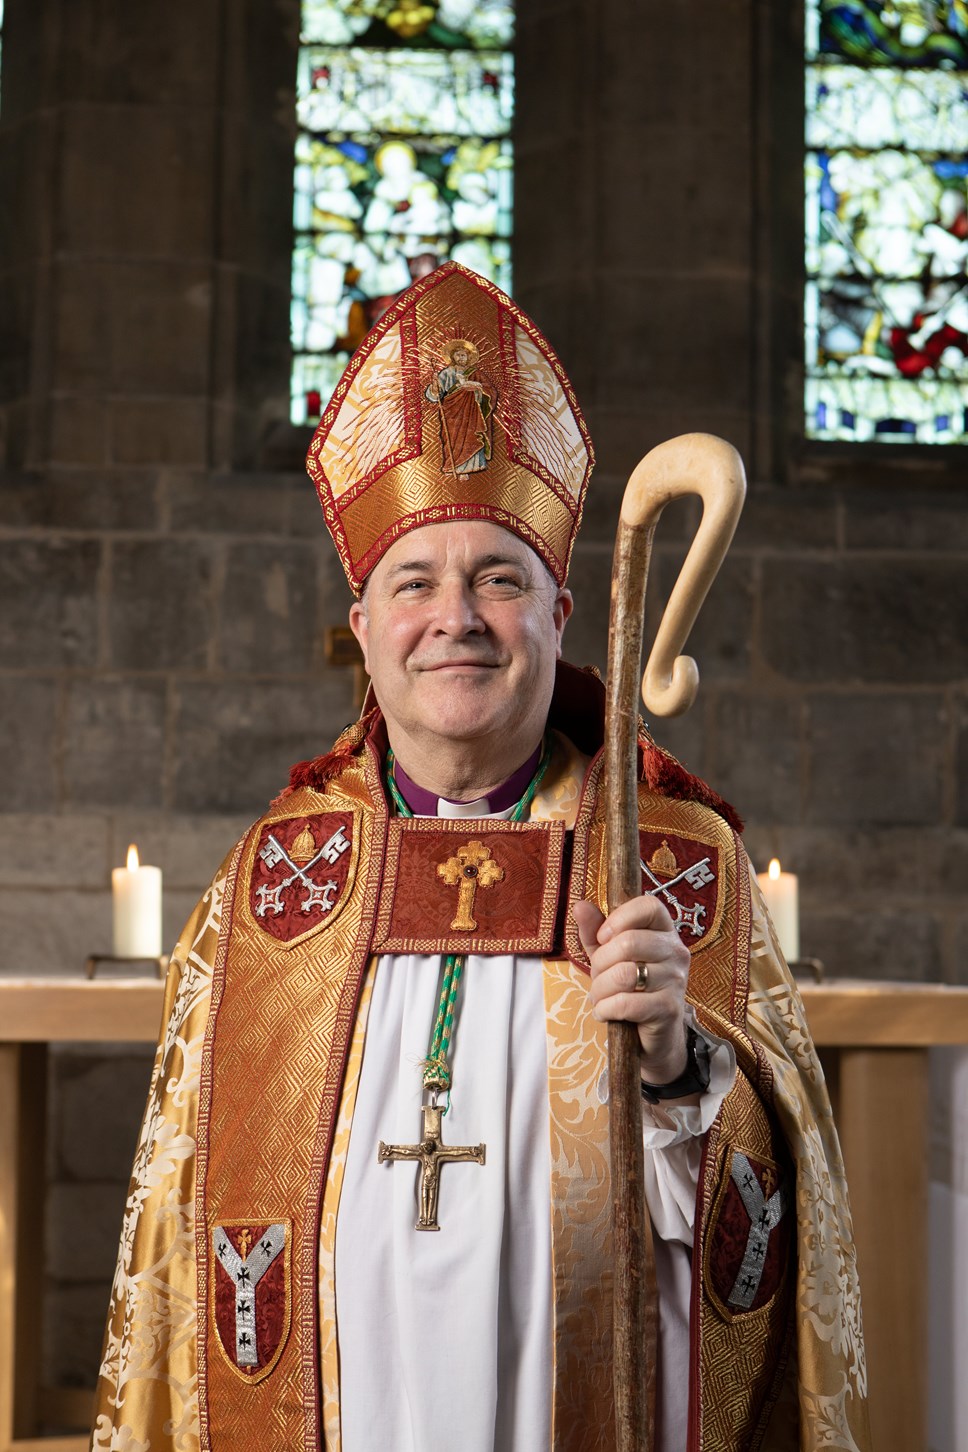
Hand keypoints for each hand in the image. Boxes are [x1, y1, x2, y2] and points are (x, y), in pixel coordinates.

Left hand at [572, 894, 691, 1086]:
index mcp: (664, 931)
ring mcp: (676, 981)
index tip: (603, 937)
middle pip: (629, 941)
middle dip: (600, 962)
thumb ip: (594, 931)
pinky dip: (605, 1009)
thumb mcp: (608, 956)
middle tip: (598, 977)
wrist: (653, 1037)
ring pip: (624, 974)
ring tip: (600, 998)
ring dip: (600, 989)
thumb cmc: (630, 988)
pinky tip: (605, 1012)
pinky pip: (626, 1003)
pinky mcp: (669, 1009)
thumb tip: (580, 906)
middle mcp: (676, 952)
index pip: (649, 906)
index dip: (621, 917)